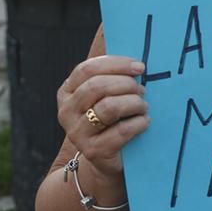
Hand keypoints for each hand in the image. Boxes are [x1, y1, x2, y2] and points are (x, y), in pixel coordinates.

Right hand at [56, 55, 149, 179]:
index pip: (87, 69)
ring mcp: (77, 133)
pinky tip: (144, 122)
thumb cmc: (110, 120)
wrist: (106, 159)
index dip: (116, 64)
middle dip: (126, 84)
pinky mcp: (93, 151)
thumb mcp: (105, 96)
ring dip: (133, 103)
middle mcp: (67, 111)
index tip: (140, 66)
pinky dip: (138, 123)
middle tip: (142, 89)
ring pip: (109, 107)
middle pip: (97, 86)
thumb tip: (129, 50)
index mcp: (67, 92)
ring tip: (143, 106)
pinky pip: (121, 131)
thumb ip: (111, 75)